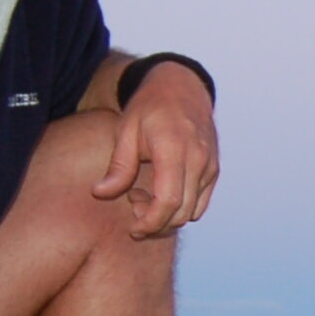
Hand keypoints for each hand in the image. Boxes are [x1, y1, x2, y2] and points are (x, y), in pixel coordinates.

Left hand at [94, 61, 219, 236]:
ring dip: (167, 216)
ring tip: (145, 194)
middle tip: (132, 204)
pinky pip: (201, 203)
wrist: (181, 87)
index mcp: (174, 148)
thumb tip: (100, 193)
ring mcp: (210, 165)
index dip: (150, 222)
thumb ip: (118, 166)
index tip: (132, 228)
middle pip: (181, 212)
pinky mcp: (214, 170)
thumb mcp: (126, 131)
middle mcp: (198, 158)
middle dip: (155, 222)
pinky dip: (181, 208)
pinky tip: (163, 191)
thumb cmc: (149, 107)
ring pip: (192, 211)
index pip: (168, 201)